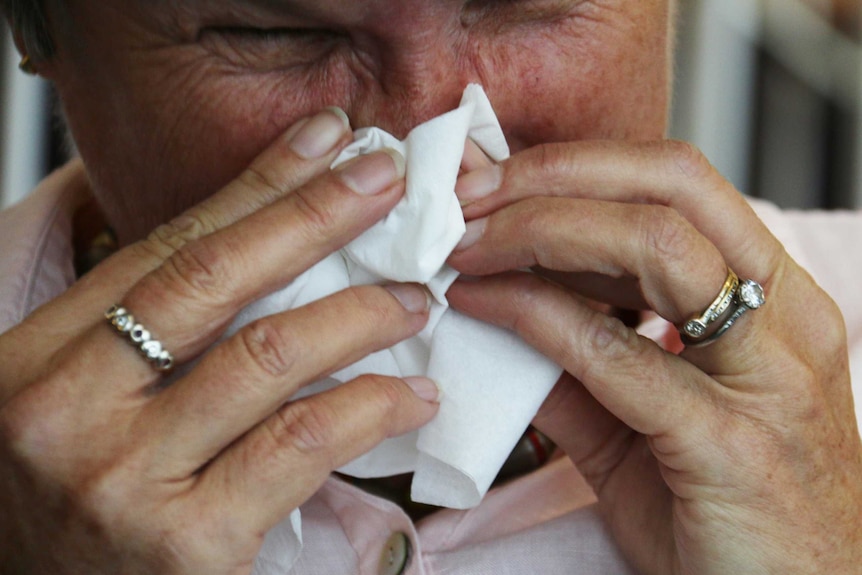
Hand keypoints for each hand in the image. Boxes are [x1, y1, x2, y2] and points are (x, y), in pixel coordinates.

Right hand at [0, 110, 438, 573]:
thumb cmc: (72, 513)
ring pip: (270, 355)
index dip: (256, 187)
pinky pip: (303, 444)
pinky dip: (372, 407)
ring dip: (362, 314)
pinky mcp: (188, 547)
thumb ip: (149, 338)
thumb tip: (263, 246)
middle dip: (314, 214)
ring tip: (418, 301)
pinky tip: (412, 394)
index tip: (323, 141)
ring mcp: (123, 480)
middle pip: (214, 278)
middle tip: (384, 179)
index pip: (165, 248)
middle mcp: (64, 411)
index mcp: (35, 360)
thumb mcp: (81, 408)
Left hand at [447, 140, 861, 573]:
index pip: (679, 183)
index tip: (495, 181)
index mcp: (775, 300)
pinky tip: (481, 306)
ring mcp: (768, 377)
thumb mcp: (646, 428)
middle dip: (554, 174)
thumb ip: (579, 367)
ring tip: (465, 244)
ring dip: (538, 229)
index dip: (577, 164)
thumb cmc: (730, 518)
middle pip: (671, 186)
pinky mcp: (730, 444)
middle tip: (472, 194)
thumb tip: (501, 311)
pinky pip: (615, 353)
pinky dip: (534, 313)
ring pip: (654, 246)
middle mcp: (786, 318)